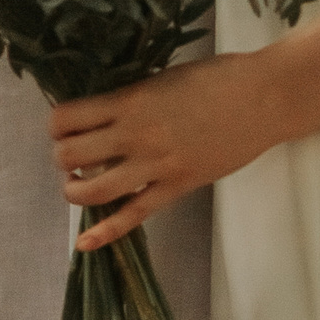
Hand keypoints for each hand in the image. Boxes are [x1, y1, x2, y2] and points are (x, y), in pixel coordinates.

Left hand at [50, 60, 282, 251]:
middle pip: (70, 154)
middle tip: (72, 153)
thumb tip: (102, 114)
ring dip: (74, 189)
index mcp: (129, 101)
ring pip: (93, 190)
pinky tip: (85, 242)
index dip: (56, 123)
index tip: (63, 124)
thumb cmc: (217, 78)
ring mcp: (154, 166)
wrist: (263, 98)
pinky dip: (105, 231)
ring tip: (77, 183)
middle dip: (62, 155)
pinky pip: (133, 215)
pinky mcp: (175, 188)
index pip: (67, 117)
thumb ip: (132, 98)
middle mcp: (134, 135)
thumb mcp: (163, 77)